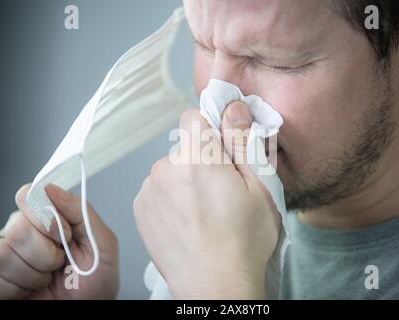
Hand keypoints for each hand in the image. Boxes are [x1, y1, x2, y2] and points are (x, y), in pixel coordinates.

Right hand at [0, 184, 118, 298]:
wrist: (89, 308)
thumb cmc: (97, 278)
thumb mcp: (102, 242)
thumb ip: (82, 212)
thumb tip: (51, 189)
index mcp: (48, 217)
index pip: (28, 196)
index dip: (46, 218)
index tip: (65, 235)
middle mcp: (24, 231)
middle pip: (17, 227)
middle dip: (46, 251)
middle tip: (61, 261)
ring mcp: (8, 254)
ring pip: (4, 253)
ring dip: (35, 273)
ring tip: (48, 276)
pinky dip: (19, 288)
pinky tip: (32, 289)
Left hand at [133, 102, 279, 298]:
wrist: (214, 286)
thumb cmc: (243, 241)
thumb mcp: (259, 188)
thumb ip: (242, 142)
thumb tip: (233, 108)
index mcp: (198, 158)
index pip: (193, 117)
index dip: (211, 131)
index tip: (222, 152)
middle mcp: (166, 168)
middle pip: (184, 147)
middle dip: (201, 160)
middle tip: (219, 192)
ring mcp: (149, 190)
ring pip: (170, 169)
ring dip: (184, 181)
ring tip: (203, 212)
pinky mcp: (140, 208)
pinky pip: (158, 189)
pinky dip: (170, 199)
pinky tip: (186, 222)